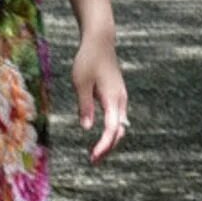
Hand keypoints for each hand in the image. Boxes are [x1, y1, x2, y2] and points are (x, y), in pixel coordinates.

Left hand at [72, 25, 126, 163]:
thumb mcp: (81, 83)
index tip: (93, 156)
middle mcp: (120, 100)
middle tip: (93, 160)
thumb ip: (84, 106)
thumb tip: (86, 128)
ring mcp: (120, 97)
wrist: (100, 41)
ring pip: (120, 125)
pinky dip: (112, 130)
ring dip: (111, 140)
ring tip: (97, 152)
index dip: (103, 145)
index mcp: (112, 99)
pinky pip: (118, 117)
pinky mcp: (117, 94)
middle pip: (119, 131)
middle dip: (108, 147)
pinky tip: (102, 136)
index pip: (111, 129)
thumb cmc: (88, 59)